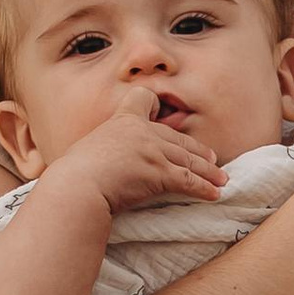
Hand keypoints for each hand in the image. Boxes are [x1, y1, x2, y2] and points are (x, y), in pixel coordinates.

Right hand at [53, 98, 231, 218]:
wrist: (77, 187)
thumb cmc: (72, 177)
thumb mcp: (84, 152)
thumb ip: (100, 152)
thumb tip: (92, 169)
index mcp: (121, 121)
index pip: (143, 100)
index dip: (154, 107)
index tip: (163, 116)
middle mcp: (141, 132)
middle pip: (177, 138)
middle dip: (197, 150)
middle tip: (212, 159)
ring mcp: (153, 151)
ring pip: (189, 160)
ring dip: (208, 172)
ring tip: (221, 180)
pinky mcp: (161, 172)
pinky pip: (189, 181)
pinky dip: (204, 189)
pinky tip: (214, 194)